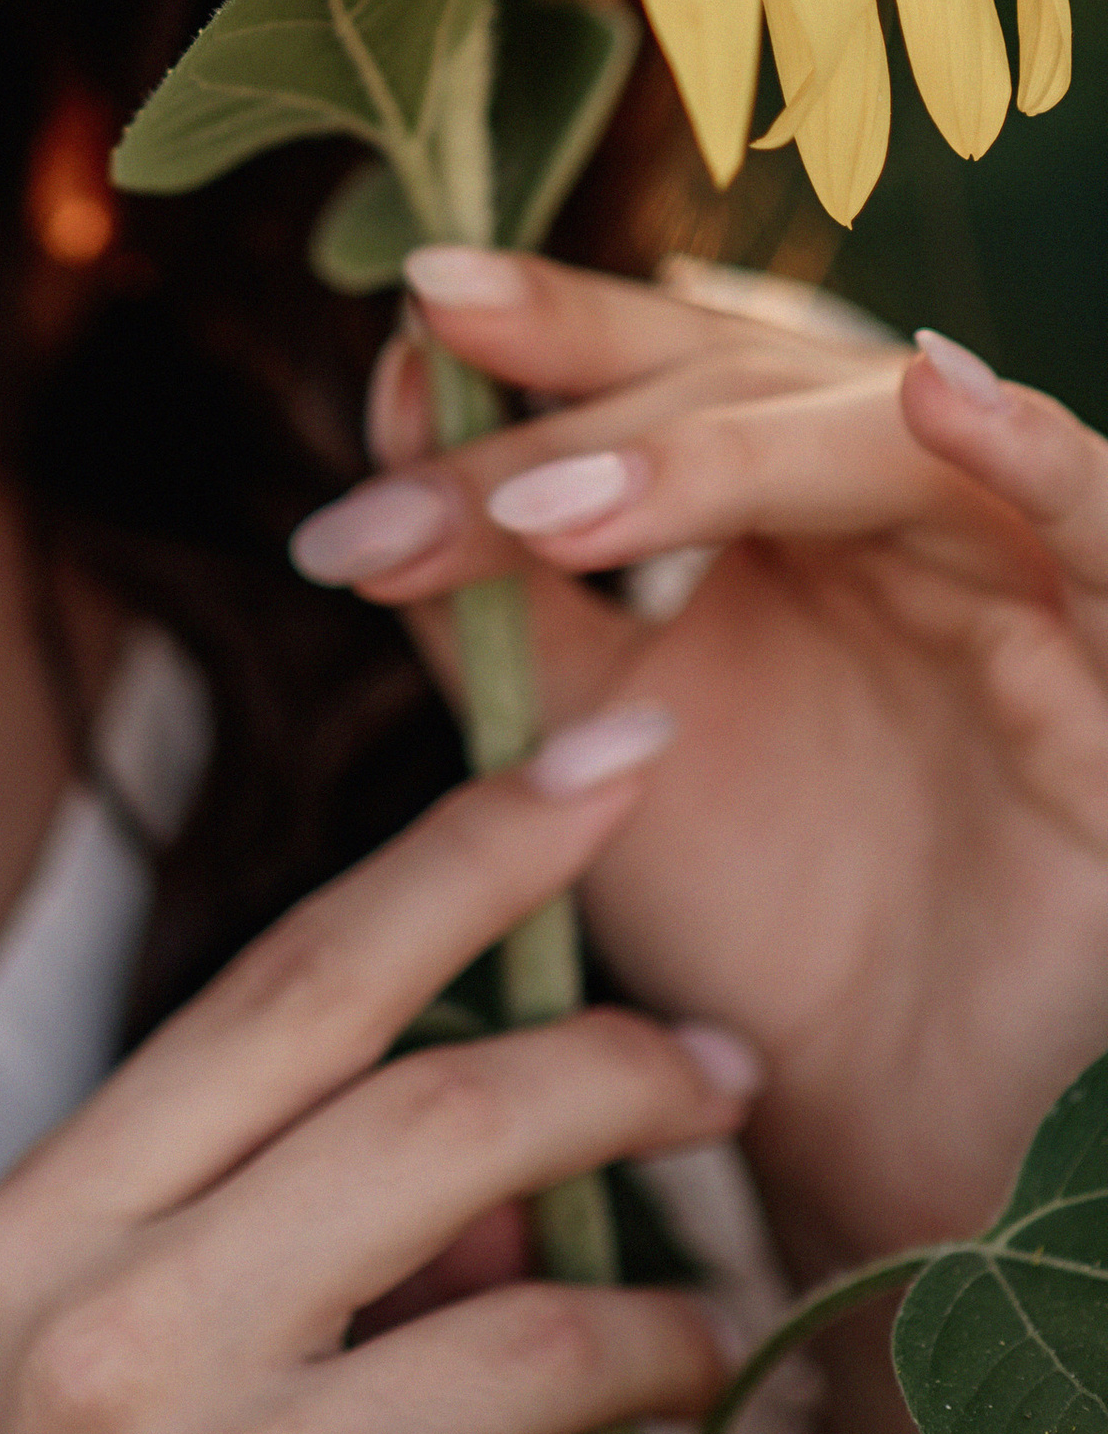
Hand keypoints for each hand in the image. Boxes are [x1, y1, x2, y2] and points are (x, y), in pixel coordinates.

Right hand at [0, 731, 790, 1433]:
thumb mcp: (65, 1372)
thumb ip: (249, 1228)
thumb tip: (511, 1165)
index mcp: (40, 1229)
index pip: (293, 985)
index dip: (469, 857)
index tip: (606, 765)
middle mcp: (117, 1344)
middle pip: (440, 1119)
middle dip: (623, 1069)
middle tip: (723, 1071)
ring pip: (540, 1339)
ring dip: (670, 1332)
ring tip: (708, 1345)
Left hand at [290, 250, 1107, 1269]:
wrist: (894, 1131)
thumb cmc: (755, 919)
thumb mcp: (586, 739)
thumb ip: (495, 583)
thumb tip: (395, 389)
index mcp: (782, 498)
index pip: (660, 361)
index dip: (551, 323)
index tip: (412, 303)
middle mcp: (902, 504)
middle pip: (747, 387)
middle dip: (581, 421)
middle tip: (438, 485)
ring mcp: (1020, 574)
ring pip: (884, 445)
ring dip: (721, 459)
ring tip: (567, 498)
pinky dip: (1038, 455)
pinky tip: (938, 392)